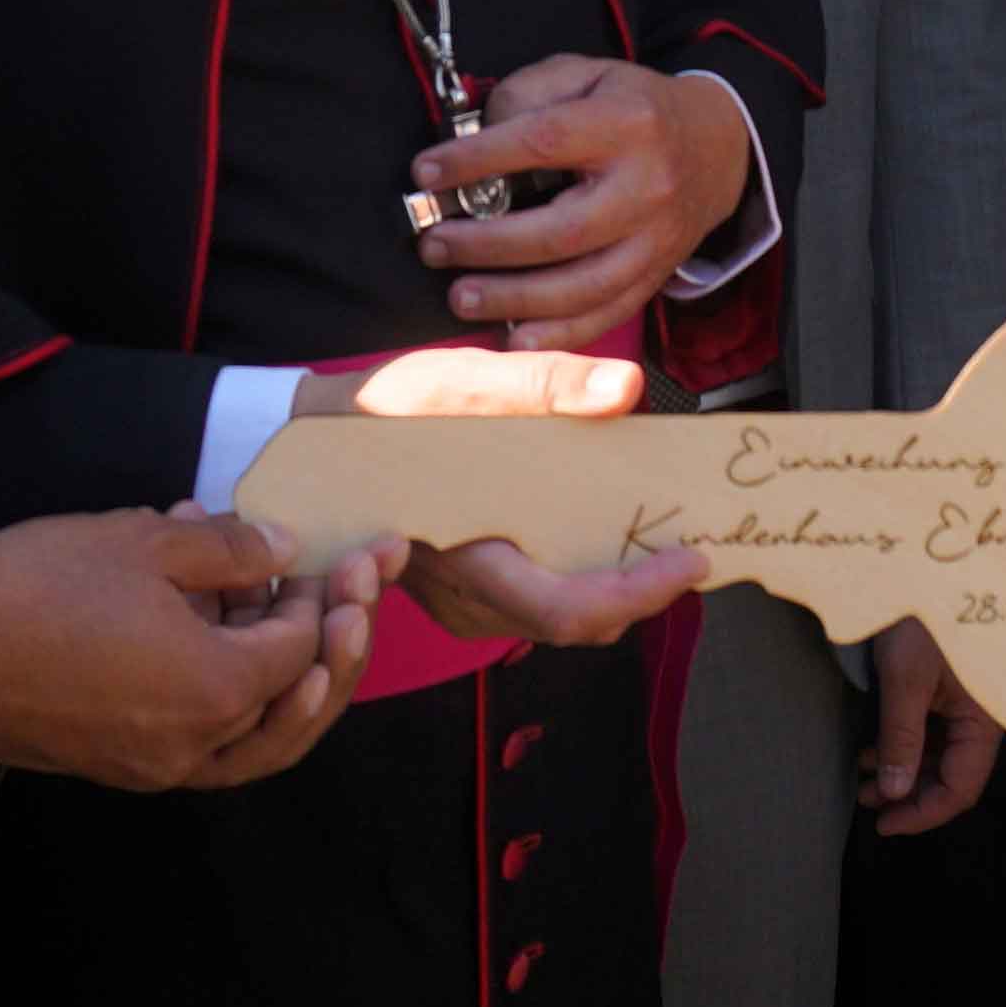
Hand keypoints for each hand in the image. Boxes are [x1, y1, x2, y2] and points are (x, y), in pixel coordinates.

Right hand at [0, 509, 379, 791]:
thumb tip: (282, 553)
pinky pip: (198, 740)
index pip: (301, 649)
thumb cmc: (36, 587)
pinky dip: (222, 695)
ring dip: (281, 682)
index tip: (324, 553)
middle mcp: (193, 746)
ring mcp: (151, 765)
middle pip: (296, 711)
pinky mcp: (115, 764)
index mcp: (215, 691)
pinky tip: (211, 631)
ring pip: (251, 739)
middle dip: (332, 650)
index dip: (321, 596)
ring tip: (282, 619)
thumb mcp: (143, 541)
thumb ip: (229, 549)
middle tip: (346, 598)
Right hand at [289, 344, 709, 648]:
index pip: (573, 610)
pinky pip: (538, 602)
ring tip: (661, 538)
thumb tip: (625, 390)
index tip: (693, 557)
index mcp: (471, 558)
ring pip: (561, 616)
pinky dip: (583, 576)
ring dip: (617, 585)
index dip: (642, 593)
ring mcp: (463, 606)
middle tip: (694, 545)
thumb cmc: (379, 417)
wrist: (310, 447)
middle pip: (578, 621)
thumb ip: (543, 386)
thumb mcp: (459, 384)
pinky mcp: (464, 594)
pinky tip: (604, 534)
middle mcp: (468, 601)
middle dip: (644, 590)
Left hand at [411, 56, 758, 353]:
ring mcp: (656, 240)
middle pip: (561, 230)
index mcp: (628, 124)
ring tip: (459, 296)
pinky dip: (558, 335)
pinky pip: (607, 315)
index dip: (477, 160)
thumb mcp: (587, 73)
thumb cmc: (634, 107)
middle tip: (434, 245)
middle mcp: (648, 186)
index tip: (426, 173)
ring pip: (583, 286)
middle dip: (487, 244)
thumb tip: (476, 136)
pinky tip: (513, 337)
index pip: (543, 142)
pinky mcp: (656, 275)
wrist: (717, 146)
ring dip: (514, 298)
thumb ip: (530, 92)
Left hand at [858, 617, 1000, 838]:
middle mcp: (978, 718)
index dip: (923, 813)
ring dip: (901, 774)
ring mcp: (963, 705)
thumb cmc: (919, 619)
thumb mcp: (905, 680)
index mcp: (983, 720)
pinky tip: (872, 751)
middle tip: (866, 803)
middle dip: (907, 795)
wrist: (918, 570)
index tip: (884, 824)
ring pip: (937, 757)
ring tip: (862, 780)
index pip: (961, 787)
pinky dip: (901, 748)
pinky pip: (929, 734)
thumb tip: (894, 792)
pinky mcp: (945, 692)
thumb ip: (902, 739)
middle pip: (950, 776)